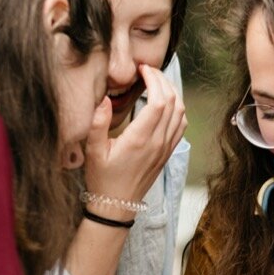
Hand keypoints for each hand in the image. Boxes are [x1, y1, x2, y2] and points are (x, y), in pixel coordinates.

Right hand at [83, 63, 185, 205]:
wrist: (116, 205)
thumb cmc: (102, 178)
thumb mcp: (92, 150)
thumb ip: (97, 122)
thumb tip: (104, 98)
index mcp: (140, 139)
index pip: (159, 101)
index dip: (155, 79)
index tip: (142, 69)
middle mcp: (158, 142)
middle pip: (173, 102)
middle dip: (163, 80)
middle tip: (148, 71)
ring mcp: (166, 148)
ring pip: (181, 112)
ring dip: (172, 92)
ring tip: (157, 82)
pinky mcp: (168, 152)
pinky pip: (181, 125)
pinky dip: (177, 108)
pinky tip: (165, 103)